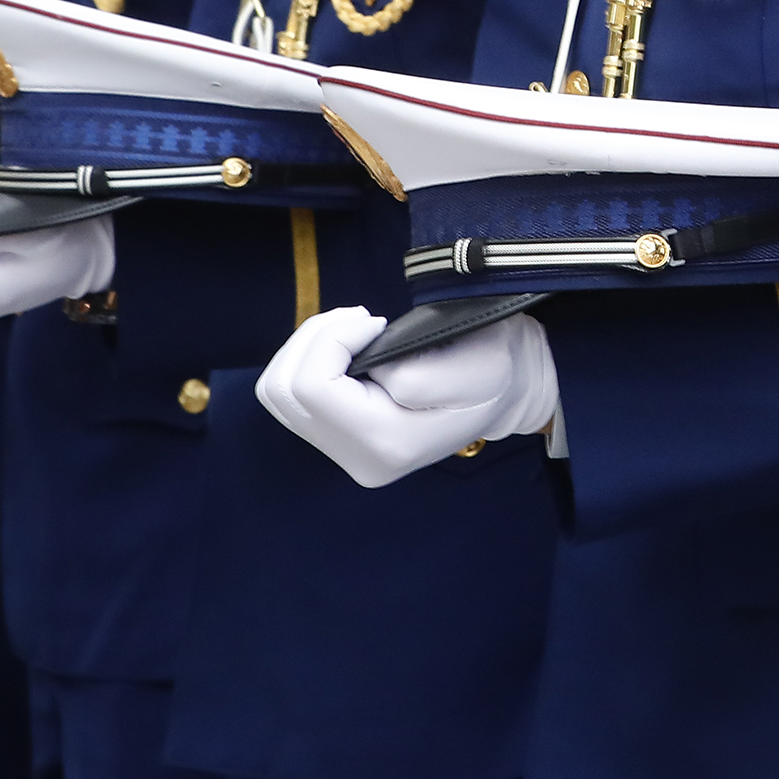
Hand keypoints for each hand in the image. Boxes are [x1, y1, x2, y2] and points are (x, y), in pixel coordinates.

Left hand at [254, 307, 559, 488]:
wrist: (504, 392)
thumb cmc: (492, 372)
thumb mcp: (474, 368)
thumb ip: (415, 374)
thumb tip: (366, 369)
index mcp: (386, 445)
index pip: (312, 388)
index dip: (332, 339)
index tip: (373, 321)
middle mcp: (356, 458)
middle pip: (282, 390)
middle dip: (313, 338)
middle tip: (361, 320)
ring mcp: (342, 452)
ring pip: (275, 392)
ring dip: (306, 347)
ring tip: (353, 330)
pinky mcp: (335, 439)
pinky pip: (286, 396)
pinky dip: (306, 359)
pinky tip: (345, 348)